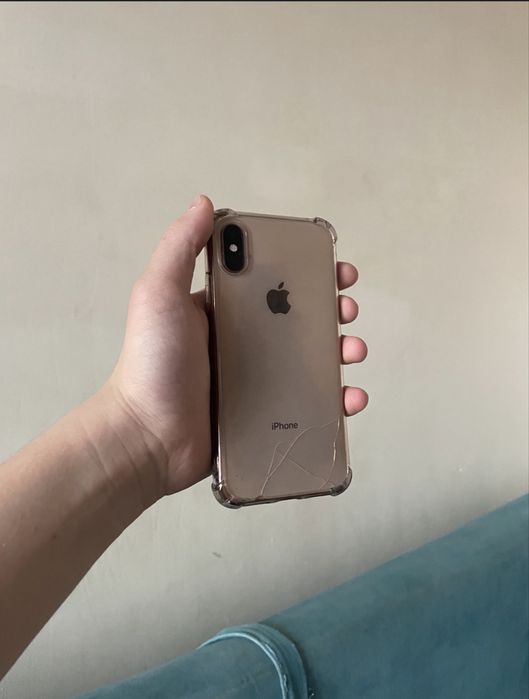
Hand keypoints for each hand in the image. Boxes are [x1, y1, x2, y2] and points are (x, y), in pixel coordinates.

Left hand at [107, 196, 367, 497]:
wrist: (147, 437)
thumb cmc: (151, 363)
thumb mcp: (159, 295)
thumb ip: (179, 248)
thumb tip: (204, 202)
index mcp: (224, 310)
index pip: (273, 283)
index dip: (307, 272)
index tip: (333, 268)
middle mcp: (244, 342)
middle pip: (301, 320)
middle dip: (333, 310)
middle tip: (347, 310)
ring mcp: (258, 380)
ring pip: (313, 361)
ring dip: (342, 351)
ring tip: (353, 351)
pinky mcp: (267, 415)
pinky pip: (310, 404)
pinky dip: (336, 401)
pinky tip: (350, 399)